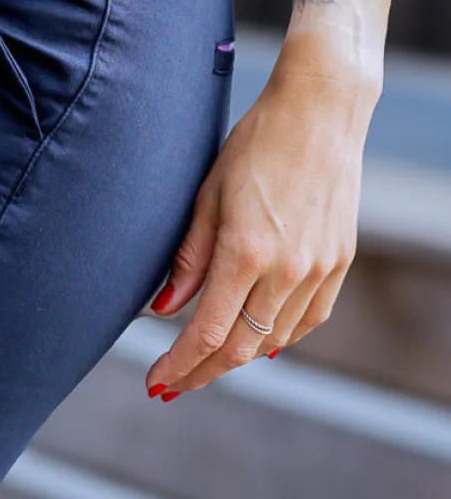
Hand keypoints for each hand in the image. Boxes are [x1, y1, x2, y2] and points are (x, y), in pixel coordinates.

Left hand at [143, 52, 375, 399]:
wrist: (319, 114)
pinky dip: (280, 335)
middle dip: (204, 372)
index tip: (159, 380)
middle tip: (175, 384)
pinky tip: (259, 338)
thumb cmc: (255, 145)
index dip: (181, 365)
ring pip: (276, 338)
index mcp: (247, 252)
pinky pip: (308, 318)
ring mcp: (320, 268)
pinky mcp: (340, 261)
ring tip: (207, 359)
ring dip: (239, 355)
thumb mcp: (207, 196)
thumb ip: (189, 258)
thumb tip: (164, 308)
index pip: (208, 332)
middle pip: (242, 347)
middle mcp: (288, 269)